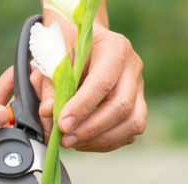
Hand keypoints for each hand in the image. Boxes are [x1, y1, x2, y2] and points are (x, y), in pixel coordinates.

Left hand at [33, 20, 146, 151]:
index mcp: (115, 48)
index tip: (62, 124)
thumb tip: (49, 113)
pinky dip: (106, 143)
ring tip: (74, 143)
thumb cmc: (68, 42)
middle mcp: (133, 68)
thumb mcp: (53, 55)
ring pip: (132, 124)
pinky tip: (84, 141)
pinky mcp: (137, 107)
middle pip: (121, 107)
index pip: (103, 82)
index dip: (82, 107)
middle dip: (91, 128)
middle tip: (65, 139)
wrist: (82, 37)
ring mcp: (139, 89)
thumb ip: (50, 83)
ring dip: (101, 140)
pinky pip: (129, 133)